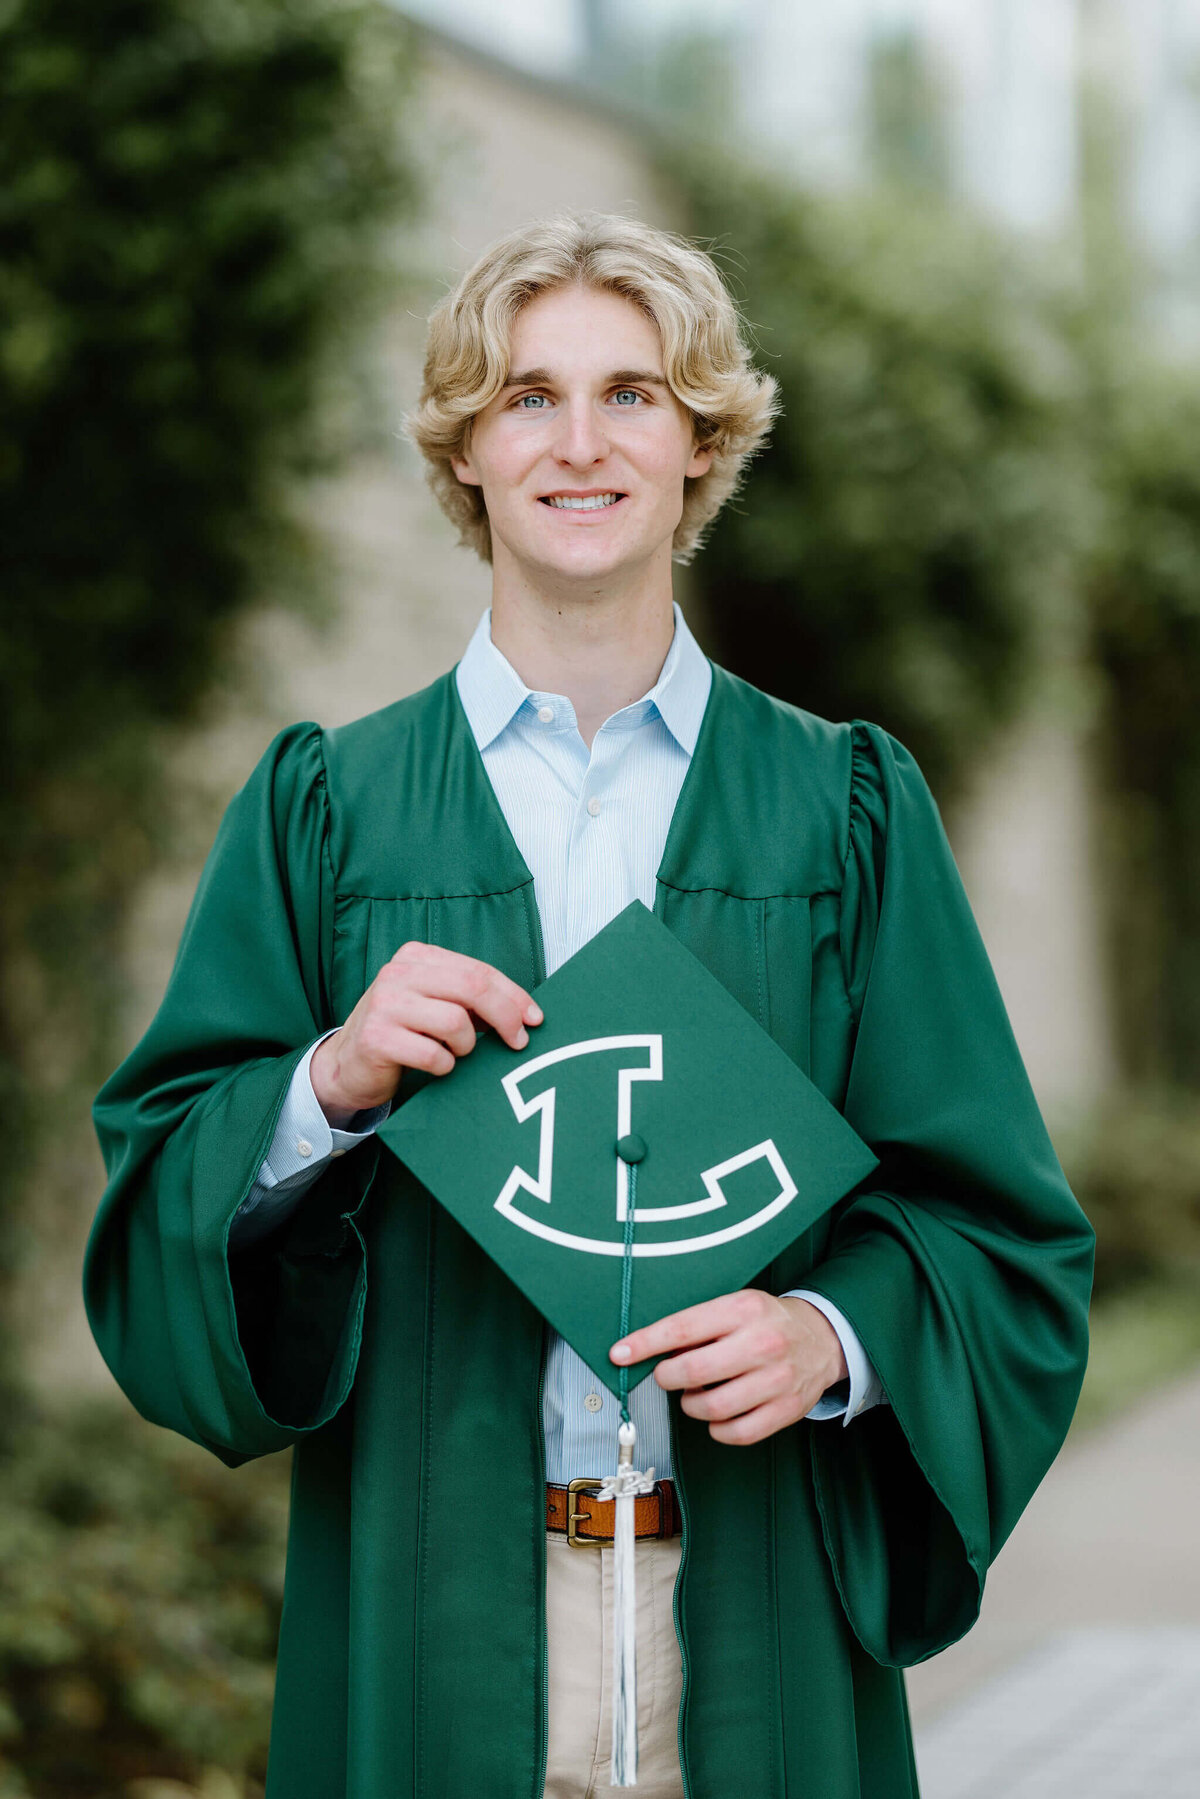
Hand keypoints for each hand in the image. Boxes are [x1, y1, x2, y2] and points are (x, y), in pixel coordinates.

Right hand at [310, 941, 541, 1127]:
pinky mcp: (376, 1038)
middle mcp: (398, 973)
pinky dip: (444, 1066)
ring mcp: (384, 1004)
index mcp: (417, 957)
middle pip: (472, 988)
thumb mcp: (435, 1004)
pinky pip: (433, 1054)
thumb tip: (525, 1013)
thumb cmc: (402, 1033)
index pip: (478, 970)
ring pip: (455, 1022)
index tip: (535, 1018)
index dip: (513, 995)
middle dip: (505, 1016)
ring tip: (456, 1053)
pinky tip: (436, 1066)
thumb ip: (471, 1000)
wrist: (348, 1065)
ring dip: (467, 1046)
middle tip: (518, 1042)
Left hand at [609, 1290, 848, 1446]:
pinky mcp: (787, 1410)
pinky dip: (717, 1429)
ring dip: (691, 1405)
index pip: (682, 1328)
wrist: (823, 1337)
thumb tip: (648, 1347)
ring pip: (712, 1407)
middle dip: (667, 1377)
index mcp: (743, 1310)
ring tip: (696, 1394)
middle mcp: (762, 1344)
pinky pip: (737, 1433)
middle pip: (693, 1372)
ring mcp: (777, 1380)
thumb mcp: (735, 1306)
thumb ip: (697, 1325)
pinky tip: (718, 1414)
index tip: (620, 1353)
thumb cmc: (767, 1322)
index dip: (645, 1343)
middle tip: (667, 1374)